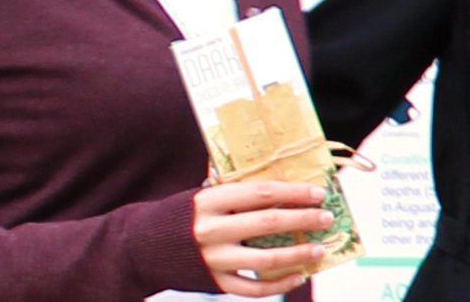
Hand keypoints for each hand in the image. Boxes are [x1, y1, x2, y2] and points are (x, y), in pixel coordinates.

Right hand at [190, 180, 333, 294]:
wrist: (142, 247)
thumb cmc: (185, 216)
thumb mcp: (204, 196)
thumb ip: (237, 190)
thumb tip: (283, 181)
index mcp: (210, 201)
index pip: (261, 193)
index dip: (293, 192)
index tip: (319, 193)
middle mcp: (211, 230)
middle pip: (268, 224)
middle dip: (303, 220)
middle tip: (327, 219)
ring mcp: (213, 260)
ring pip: (265, 260)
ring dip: (298, 255)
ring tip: (319, 249)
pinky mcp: (215, 283)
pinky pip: (253, 288)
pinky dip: (279, 285)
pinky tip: (299, 276)